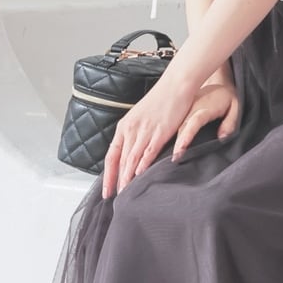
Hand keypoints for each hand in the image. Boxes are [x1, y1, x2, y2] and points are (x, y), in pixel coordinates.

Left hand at [102, 78, 194, 198]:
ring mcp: (145, 130)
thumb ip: (135, 132)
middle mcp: (131, 129)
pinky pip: (148, 151)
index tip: (107, 190)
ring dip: (128, 177)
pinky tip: (140, 175)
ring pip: (132, 158)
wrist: (176, 84)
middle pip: (120, 160)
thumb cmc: (162, 99)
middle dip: (117, 180)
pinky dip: (143, 165)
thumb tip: (132, 149)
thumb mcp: (142, 115)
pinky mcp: (160, 131)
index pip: (111, 155)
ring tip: (126, 193)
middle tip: (116, 197)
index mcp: (125, 126)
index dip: (108, 174)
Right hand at [172, 82, 239, 161]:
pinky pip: (176, 123)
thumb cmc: (227, 97)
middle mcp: (192, 107)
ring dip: (173, 140)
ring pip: (177, 126)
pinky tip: (170, 147)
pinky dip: (172, 134)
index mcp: (205, 107)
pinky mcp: (183, 110)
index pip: (194, 122)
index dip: (187, 136)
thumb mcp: (235, 106)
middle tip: (174, 159)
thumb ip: (230, 122)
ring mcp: (186, 108)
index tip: (180, 149)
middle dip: (177, 143)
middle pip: (182, 127)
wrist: (219, 82)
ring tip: (171, 157)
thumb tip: (222, 137)